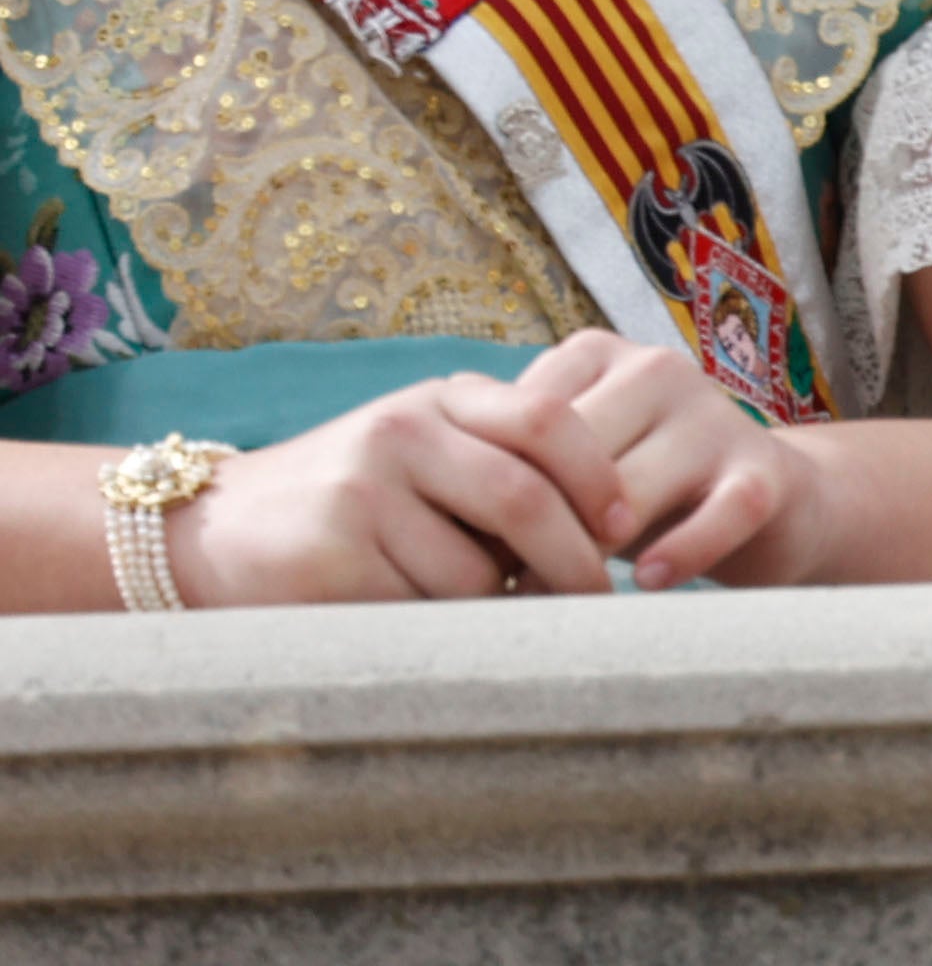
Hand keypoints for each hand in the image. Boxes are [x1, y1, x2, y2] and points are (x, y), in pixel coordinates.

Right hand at [170, 374, 621, 603]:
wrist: (207, 530)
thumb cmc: (343, 496)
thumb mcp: (419, 449)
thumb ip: (496, 460)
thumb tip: (602, 525)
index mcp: (438, 401)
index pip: (548, 422)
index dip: (597, 475)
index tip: (625, 525)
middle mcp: (401, 433)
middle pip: (523, 499)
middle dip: (572, 558)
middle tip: (595, 597)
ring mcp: (362, 493)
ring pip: (475, 570)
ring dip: (497, 606)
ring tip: (489, 615)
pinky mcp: (329, 558)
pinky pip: (420, 609)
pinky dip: (442, 629)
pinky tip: (429, 629)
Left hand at [436, 333, 827, 586]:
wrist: (765, 504)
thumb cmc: (637, 489)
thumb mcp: (570, 465)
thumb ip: (510, 468)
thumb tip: (418, 516)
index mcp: (598, 355)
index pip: (524, 421)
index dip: (493, 492)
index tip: (468, 552)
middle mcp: (658, 369)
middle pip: (573, 457)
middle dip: (538, 530)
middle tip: (507, 591)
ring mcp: (715, 417)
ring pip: (634, 489)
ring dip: (593, 554)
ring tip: (563, 602)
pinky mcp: (764, 471)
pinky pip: (720, 513)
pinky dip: (682, 550)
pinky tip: (650, 581)